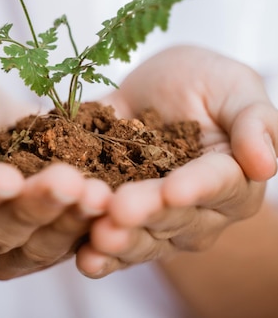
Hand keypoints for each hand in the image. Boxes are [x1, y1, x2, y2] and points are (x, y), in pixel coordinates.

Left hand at [76, 45, 277, 277]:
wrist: (162, 84)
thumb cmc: (209, 83)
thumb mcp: (237, 88)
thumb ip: (254, 122)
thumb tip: (265, 163)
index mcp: (234, 178)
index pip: (217, 185)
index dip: (195, 188)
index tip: (172, 189)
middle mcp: (199, 208)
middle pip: (174, 216)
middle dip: (146, 214)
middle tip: (119, 211)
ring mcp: (159, 216)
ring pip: (143, 236)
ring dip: (120, 240)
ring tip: (97, 237)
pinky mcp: (122, 213)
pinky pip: (111, 235)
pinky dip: (95, 248)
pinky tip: (80, 255)